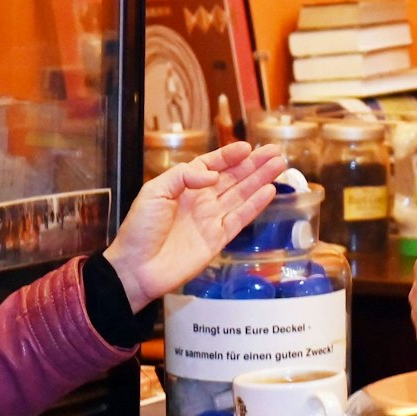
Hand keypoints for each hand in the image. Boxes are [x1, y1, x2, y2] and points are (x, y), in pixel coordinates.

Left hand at [104, 142, 283, 311]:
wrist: (137, 267)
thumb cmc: (140, 228)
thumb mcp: (154, 192)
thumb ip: (183, 176)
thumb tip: (213, 176)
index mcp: (184, 186)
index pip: (212, 165)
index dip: (229, 156)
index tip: (247, 147)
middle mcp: (202, 200)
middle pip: (233, 178)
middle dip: (253, 164)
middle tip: (274, 151)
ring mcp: (212, 219)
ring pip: (241, 195)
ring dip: (260, 180)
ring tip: (279, 165)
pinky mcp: (219, 239)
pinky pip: (241, 218)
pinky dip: (255, 205)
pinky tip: (269, 191)